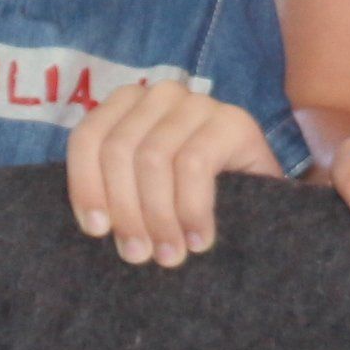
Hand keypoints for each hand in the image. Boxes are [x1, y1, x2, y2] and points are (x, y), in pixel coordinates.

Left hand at [67, 83, 283, 267]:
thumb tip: (96, 224)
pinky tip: (200, 239)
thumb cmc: (192, 199)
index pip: (88, 137)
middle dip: (125, 210)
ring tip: (169, 254)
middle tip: (138, 254)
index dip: (86, 185)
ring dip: (158, 216)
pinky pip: (194, 164)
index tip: (96, 230)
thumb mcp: (143, 193)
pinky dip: (192, 209)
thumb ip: (116, 194)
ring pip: (152, 158)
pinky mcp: (233, 120)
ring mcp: (199, 103)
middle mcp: (161, 94)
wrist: (263, 200)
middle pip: (119, 150)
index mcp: (129, 104)